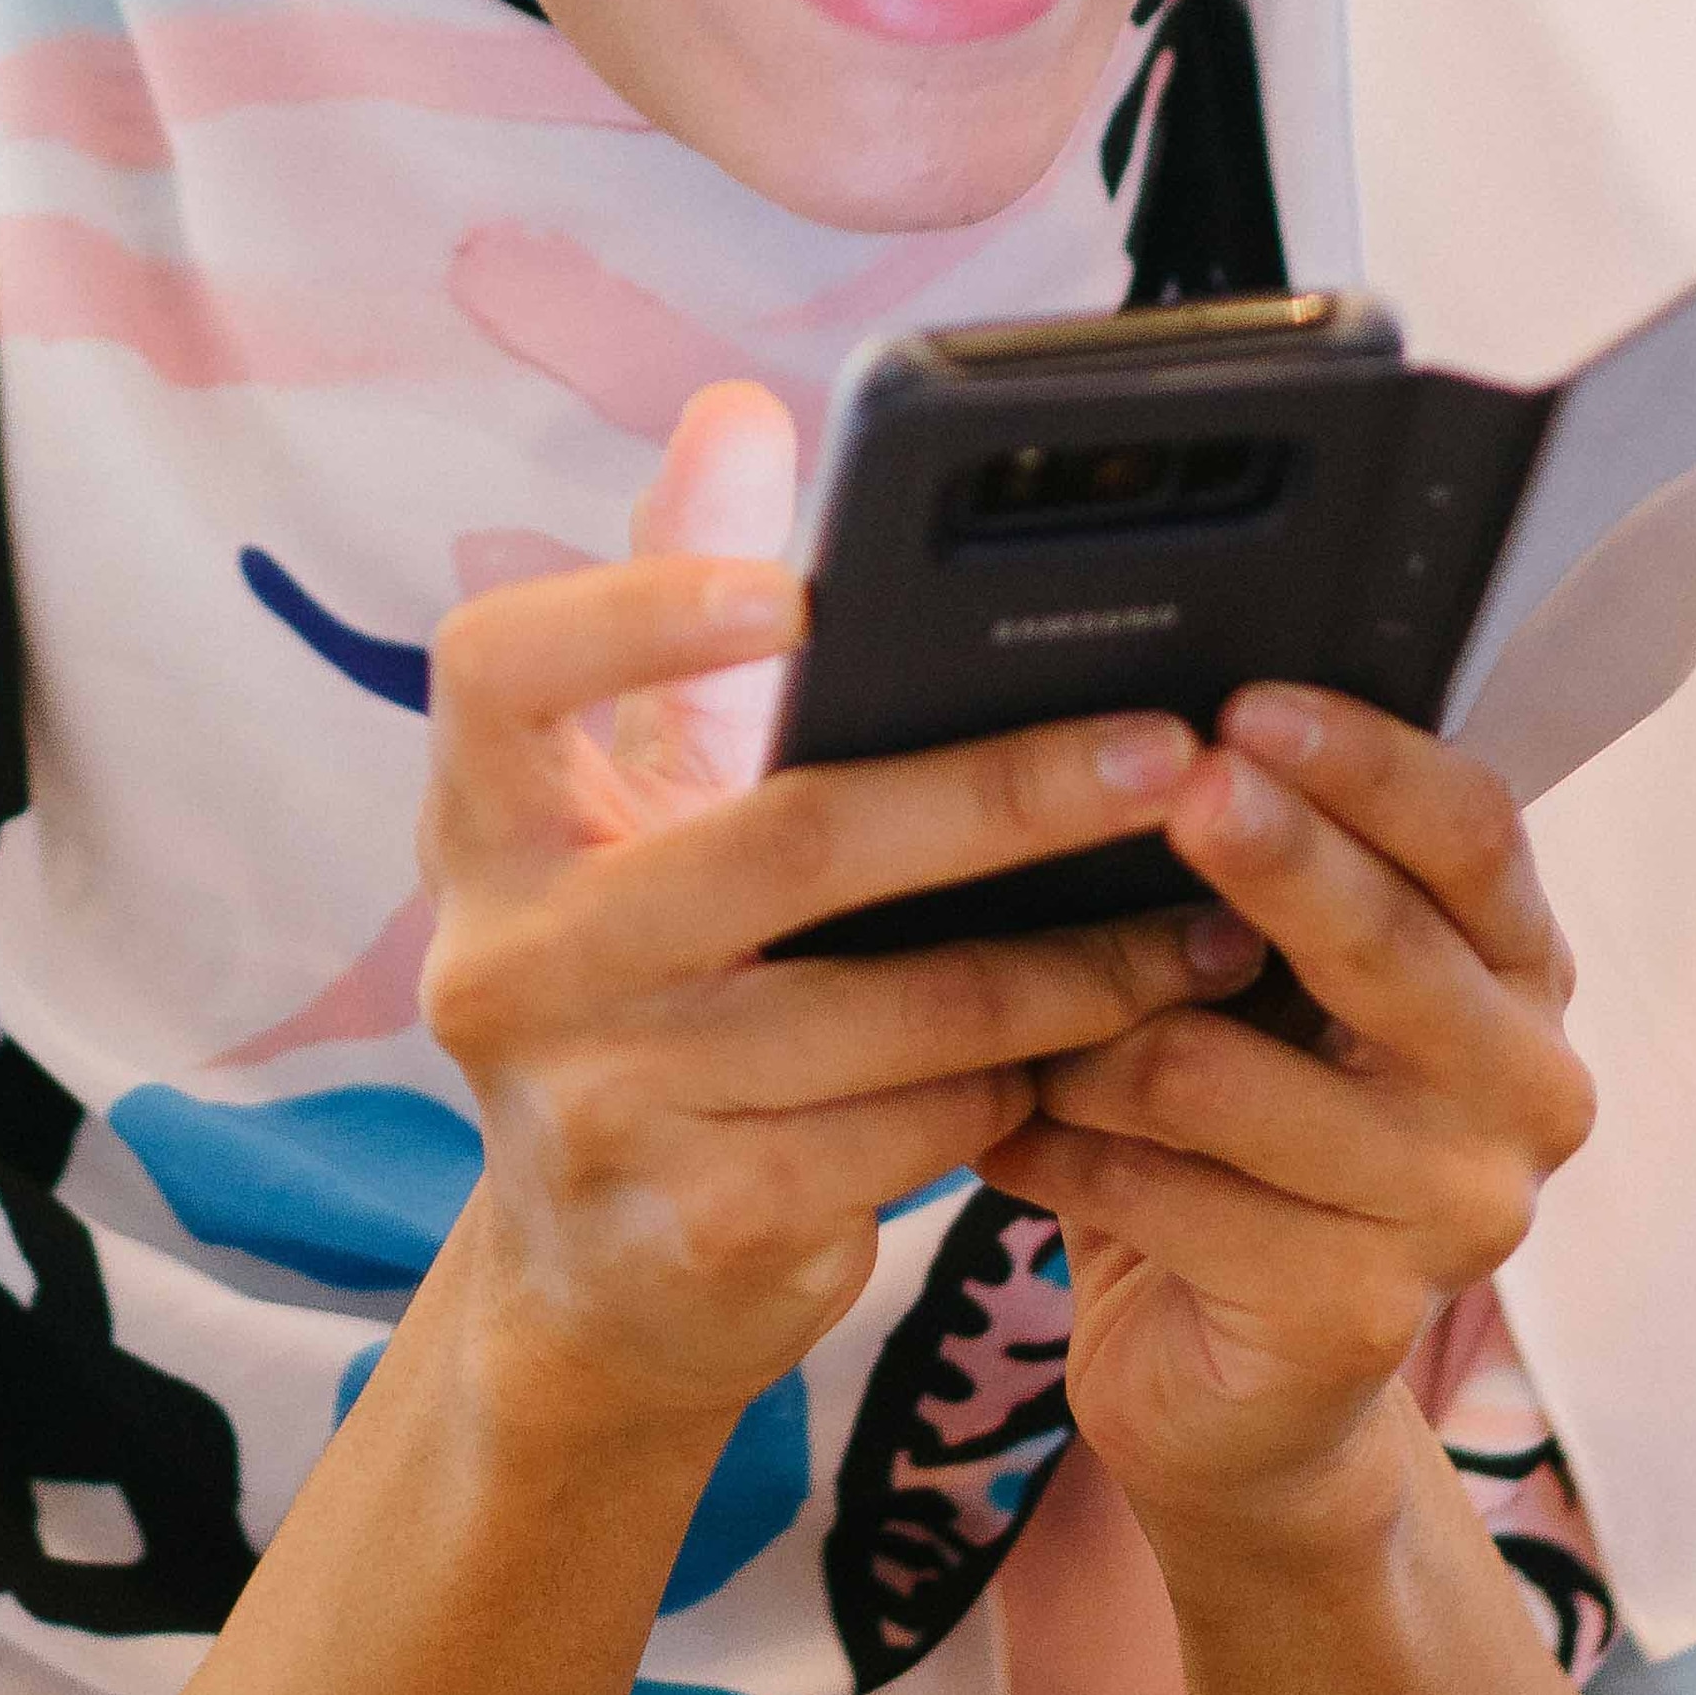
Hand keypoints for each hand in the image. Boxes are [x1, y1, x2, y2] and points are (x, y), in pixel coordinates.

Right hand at [414, 379, 1233, 1455]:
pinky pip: (916, 1125)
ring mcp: (593, 1107)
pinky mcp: (693, 1228)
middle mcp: (509, 960)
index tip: (801, 591)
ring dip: (1075, 960)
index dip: (641, 614)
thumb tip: (737, 412)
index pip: (503, 672)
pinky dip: (1028, 1079)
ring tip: (1208, 916)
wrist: (597, 1281)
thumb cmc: (648, 994)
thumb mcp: (638, 820)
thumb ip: (690, 630)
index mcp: (487, 824)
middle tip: (1165, 751)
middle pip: (781, 839)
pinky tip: (1110, 1045)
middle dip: (1003, 793)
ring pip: (894, 1007)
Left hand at [977, 685, 1593, 1543]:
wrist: (1234, 1392)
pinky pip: (1164, 1192)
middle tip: (1172, 782)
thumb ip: (1256, 876)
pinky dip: (1060, 1151)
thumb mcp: (1264, 992)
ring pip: (1225, 1070)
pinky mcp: (1360, 1315)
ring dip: (1085, 1036)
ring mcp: (1460, 1213)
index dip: (1366, 761)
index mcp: (1516, 971)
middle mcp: (1527, 1087)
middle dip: (1269, 855)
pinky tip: (1001, 1135)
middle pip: (1384, 941)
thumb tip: (1143, 721)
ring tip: (1001, 1024)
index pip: (1473, 833)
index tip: (1243, 703)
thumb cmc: (1231, 1139)